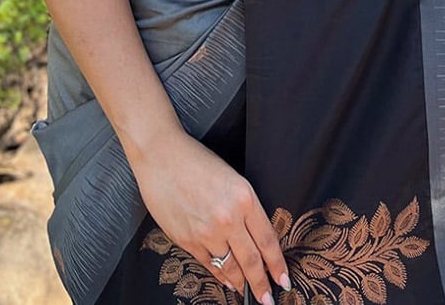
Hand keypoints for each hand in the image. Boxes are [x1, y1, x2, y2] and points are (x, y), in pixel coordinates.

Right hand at [133, 127, 289, 302]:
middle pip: (251, 261)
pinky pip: (208, 265)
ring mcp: (206, 232)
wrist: (160, 155)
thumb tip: (255, 238)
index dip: (277, 264)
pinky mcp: (186, 240)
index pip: (267, 240)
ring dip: (240, 282)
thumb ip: (244, 208)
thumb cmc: (195, 161)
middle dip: (262, 285)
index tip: (283, 279)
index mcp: (244, 197)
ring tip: (247, 290)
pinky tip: (226, 280)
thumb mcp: (232, 178)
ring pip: (230, 268)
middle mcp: (228, 218)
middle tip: (269, 299)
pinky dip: (219, 275)